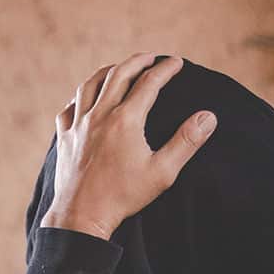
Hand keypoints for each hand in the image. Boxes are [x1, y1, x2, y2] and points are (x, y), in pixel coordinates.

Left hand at [39, 53, 216, 241]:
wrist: (82, 216)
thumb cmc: (124, 196)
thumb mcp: (163, 172)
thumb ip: (186, 141)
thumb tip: (208, 116)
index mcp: (126, 120)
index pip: (149, 83)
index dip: (165, 69)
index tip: (177, 62)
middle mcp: (100, 116)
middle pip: (118, 75)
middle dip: (137, 62)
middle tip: (150, 57)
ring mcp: (78, 126)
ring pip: (90, 85)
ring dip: (107, 72)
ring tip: (118, 68)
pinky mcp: (65, 139)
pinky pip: (68, 109)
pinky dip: (79, 98)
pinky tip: (84, 99)